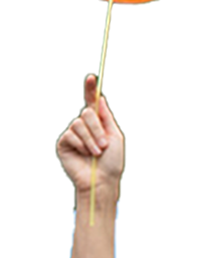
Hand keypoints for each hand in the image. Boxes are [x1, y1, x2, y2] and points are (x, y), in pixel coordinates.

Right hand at [55, 75, 123, 191]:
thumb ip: (107, 118)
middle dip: (97, 129)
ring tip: (96, 153)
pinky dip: (81, 144)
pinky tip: (85, 154)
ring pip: (78, 124)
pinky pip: (70, 134)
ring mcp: (73, 134)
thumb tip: (101, 98)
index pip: (92, 103)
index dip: (91, 90)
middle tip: (104, 146)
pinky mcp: (64, 143)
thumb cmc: (112, 162)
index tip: (92, 77)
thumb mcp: (115, 137)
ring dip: (91, 140)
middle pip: (86, 113)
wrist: (102, 180)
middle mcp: (85, 127)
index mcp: (99, 124)